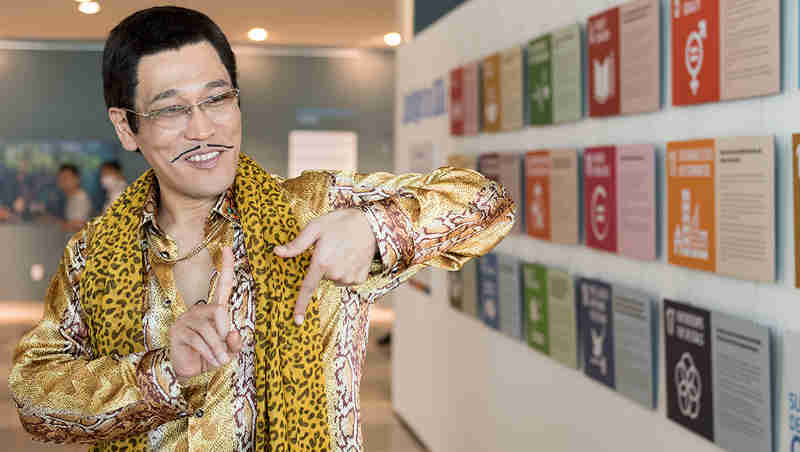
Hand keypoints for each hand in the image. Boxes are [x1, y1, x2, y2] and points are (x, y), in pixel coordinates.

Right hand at [168, 246, 241, 383]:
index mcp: (213, 310)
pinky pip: (199, 340)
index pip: (222, 285)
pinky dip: (210, 353)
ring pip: (210, 329)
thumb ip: (235, 341)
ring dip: (219, 349)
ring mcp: (186, 319)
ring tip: (220, 361)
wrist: (191, 374)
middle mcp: (199, 309)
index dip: (226, 267)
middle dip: (225, 335)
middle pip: (219, 312)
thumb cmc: (212, 357)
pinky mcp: (178, 331)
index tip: (227, 248)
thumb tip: (233, 332)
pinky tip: (211, 361)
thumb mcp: (229, 349)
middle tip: (226, 353)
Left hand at [274, 208, 376, 324]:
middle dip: (322, 266)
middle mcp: (335, 273)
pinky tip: (352, 257)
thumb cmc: (340, 223)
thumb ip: (296, 244)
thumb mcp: (315, 227)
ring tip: (343, 250)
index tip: (297, 320)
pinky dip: (347, 270)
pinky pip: (347, 279)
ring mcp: (349, 277)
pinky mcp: (360, 278)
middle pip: (322, 277)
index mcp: (322, 262)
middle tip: (331, 247)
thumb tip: (277, 252)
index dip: (301, 304)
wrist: (370, 224)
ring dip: (335, 268)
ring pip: (334, 279)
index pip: (308, 288)